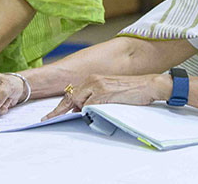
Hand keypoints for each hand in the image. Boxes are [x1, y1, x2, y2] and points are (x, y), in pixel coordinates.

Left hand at [42, 74, 169, 120]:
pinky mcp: (104, 93)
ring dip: (82, 111)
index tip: (49, 116)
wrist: (149, 85)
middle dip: (63, 110)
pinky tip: (96, 112)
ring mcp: (98, 86)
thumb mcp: (110, 91)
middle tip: (51, 119)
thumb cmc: (132, 90)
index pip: (72, 92)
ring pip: (79, 102)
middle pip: (71, 97)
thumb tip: (82, 109)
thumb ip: (95, 97)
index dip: (60, 106)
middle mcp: (93, 80)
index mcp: (94, 78)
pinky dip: (90, 112)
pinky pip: (90, 106)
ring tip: (93, 113)